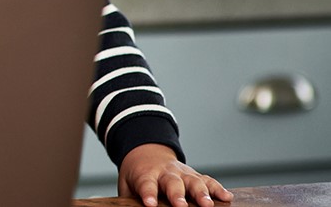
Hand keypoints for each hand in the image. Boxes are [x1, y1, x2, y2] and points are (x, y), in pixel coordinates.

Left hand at [118, 143, 232, 206]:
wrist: (146, 153)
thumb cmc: (137, 176)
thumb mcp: (127, 185)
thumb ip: (131, 198)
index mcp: (145, 174)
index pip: (146, 184)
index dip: (148, 194)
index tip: (150, 204)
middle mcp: (165, 172)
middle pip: (172, 182)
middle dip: (178, 194)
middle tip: (180, 206)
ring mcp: (182, 173)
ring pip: (193, 181)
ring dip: (201, 193)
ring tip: (207, 204)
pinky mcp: (195, 175)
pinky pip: (208, 180)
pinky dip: (218, 188)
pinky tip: (227, 197)